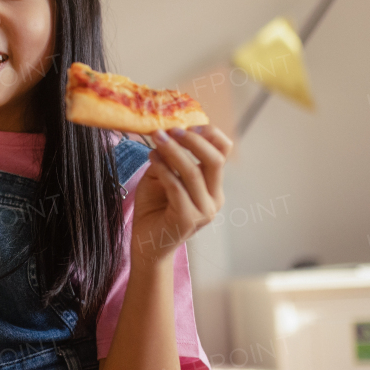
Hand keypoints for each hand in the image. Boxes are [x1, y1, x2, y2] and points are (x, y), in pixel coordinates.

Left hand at [130, 125, 232, 263]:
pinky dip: (164, 169)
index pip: (223, 154)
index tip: (189, 124)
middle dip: (193, 140)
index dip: (210, 135)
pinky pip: (176, 187)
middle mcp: (214, 199)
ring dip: (173, 151)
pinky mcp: (187, 219)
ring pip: (194, 172)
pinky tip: (152, 157)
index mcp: (213, 187)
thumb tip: (167, 132)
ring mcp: (203, 211)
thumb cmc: (154, 209)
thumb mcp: (162, 177)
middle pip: (215, 160)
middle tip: (170, 129)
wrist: (146, 245)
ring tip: (156, 138)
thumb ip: (170, 159)